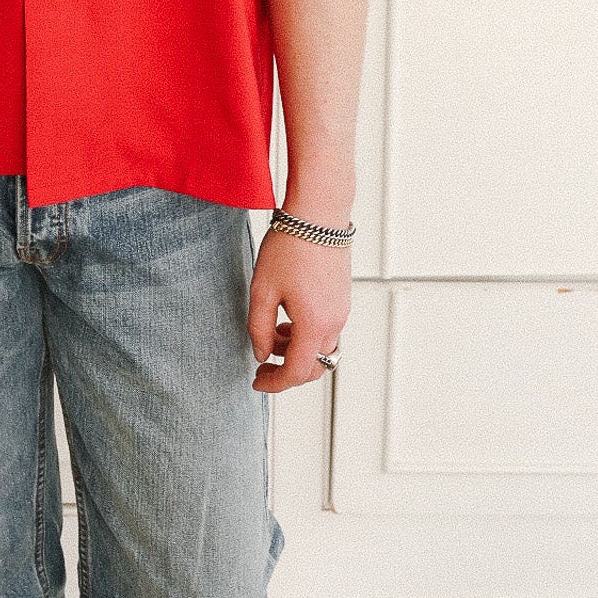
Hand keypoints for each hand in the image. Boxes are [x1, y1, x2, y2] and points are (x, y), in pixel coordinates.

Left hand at [248, 223, 349, 392]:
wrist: (318, 214)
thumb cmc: (289, 247)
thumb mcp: (263, 289)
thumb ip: (258, 327)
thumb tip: (261, 353)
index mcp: (314, 326)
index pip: (296, 372)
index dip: (274, 383)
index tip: (256, 381)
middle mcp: (334, 323)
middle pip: (314, 367)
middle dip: (287, 371)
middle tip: (262, 364)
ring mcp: (341, 311)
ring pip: (321, 349)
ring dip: (296, 351)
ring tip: (271, 332)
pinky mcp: (341, 298)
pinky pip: (326, 330)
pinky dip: (306, 335)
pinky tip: (287, 316)